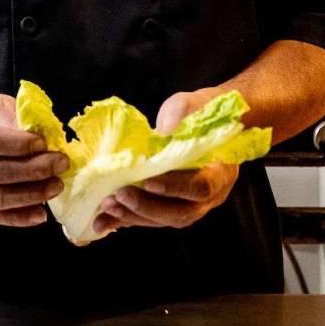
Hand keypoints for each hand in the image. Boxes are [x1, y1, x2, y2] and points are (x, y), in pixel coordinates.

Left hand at [87, 88, 239, 239]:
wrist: (199, 121)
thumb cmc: (197, 112)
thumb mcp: (190, 105)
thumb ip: (181, 114)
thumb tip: (164, 130)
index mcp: (220, 172)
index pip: (200, 187)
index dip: (174, 187)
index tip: (147, 182)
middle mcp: (209, 197)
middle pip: (181, 212)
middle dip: (147, 206)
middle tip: (119, 195)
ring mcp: (190, 205)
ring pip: (164, 220)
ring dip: (133, 216)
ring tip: (107, 206)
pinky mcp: (171, 207)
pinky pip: (150, 219)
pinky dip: (127, 220)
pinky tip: (104, 219)